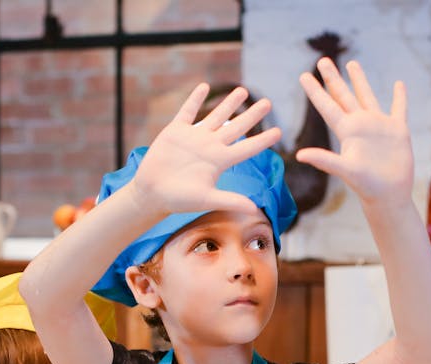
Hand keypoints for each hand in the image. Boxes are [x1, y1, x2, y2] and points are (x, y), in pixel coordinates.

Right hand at [129, 84, 281, 216]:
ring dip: (229, 103)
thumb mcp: (207, 199)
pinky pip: (187, 111)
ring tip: (243, 91)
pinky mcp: (176, 131)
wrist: (151, 193)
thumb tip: (255, 210)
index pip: (247, 148)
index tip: (279, 131)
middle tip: (268, 102)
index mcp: (219, 161)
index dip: (263, 140)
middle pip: (236, 127)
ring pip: (216, 115)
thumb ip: (230, 200)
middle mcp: (210, 146)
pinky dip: (195, 99)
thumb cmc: (179, 200)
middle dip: (252, 114)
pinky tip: (205, 87)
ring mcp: (194, 137)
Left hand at [296, 58, 413, 213]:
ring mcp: (378, 126)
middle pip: (343, 95)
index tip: (303, 75)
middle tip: (322, 60)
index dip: (315, 90)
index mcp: (346, 131)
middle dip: (333, 78)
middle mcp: (360, 125)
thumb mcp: (344, 170)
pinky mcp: (397, 130)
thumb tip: (300, 155)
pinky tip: (398, 84)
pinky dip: (399, 97)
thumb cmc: (366, 186)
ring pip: (367, 96)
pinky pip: (398, 109)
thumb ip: (324, 160)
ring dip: (359, 80)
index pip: (327, 105)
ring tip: (352, 63)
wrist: (389, 195)